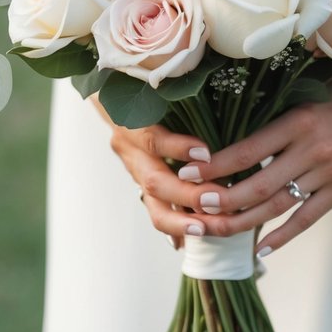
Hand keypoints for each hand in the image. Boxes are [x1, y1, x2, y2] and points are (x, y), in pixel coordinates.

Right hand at [93, 96, 212, 246]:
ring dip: (181, 221)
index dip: (178, 148)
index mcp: (134, 123)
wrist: (113, 97)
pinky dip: (175, 228)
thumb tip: (218, 122)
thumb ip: (182, 104)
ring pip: (152, 205)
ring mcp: (133, 170)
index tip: (206, 154)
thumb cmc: (148, 90)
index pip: (153, 139)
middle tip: (217, 204)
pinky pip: (157, 212)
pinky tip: (188, 241)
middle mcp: (129, 149)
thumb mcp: (160, 92)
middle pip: (155, 181)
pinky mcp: (140, 185)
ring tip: (205, 230)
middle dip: (188, 196)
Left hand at [182, 77, 331, 256]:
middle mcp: (313, 150)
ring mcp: (331, 173)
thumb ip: (279, 112)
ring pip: (279, 206)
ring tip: (218, 229)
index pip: (247, 149)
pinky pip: (308, 218)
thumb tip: (236, 127)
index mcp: (299, 120)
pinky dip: (284, 236)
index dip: (215, 165)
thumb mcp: (311, 92)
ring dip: (245, 221)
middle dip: (222, 200)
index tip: (188, 171)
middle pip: (258, 185)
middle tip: (195, 207)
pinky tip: (262, 248)